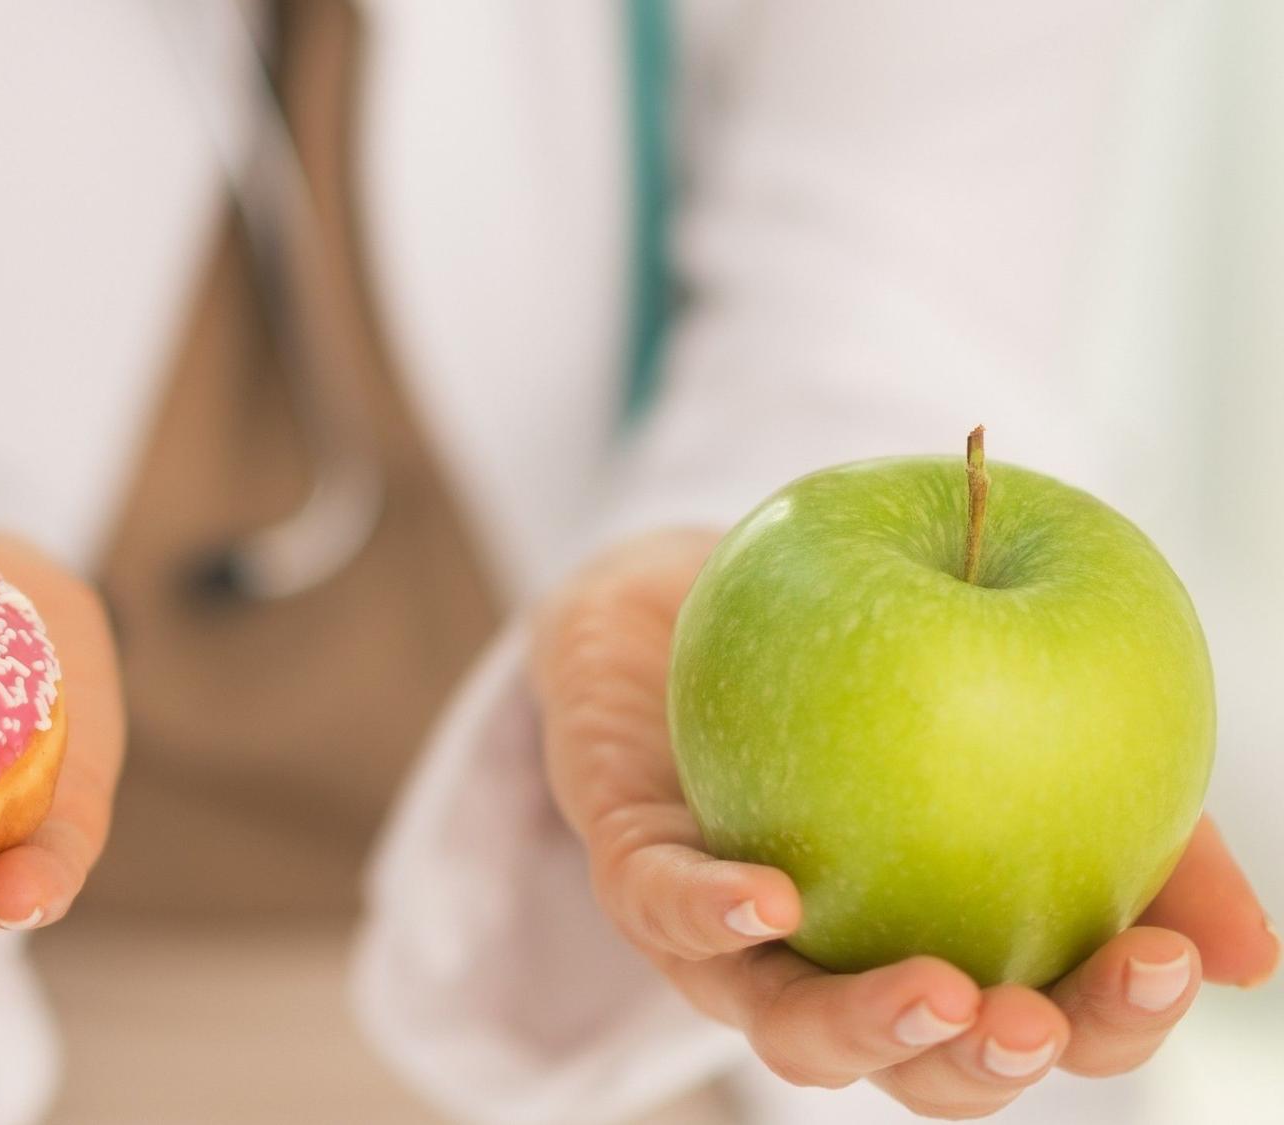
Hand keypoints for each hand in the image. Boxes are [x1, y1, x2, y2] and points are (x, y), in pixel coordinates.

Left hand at [533, 528, 1277, 1118]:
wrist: (705, 594)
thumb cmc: (881, 669)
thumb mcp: (1026, 718)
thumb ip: (1138, 823)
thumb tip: (1254, 960)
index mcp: (943, 945)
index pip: (1039, 1026)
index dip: (1106, 1023)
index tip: (1163, 964)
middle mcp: (836, 968)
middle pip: (913, 1065)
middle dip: (979, 1065)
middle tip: (1033, 1025)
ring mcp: (728, 939)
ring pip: (785, 1024)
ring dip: (861, 1028)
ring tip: (935, 993)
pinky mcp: (637, 868)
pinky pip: (664, 907)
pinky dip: (713, 913)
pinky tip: (772, 899)